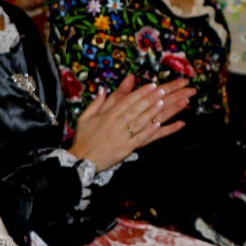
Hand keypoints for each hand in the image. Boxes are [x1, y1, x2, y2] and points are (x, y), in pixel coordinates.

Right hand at [68, 75, 192, 169]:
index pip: (126, 101)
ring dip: (151, 112)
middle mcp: (116, 124)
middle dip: (149, 99)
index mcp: (107, 116)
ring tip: (163, 103)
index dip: (139, 92)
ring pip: (139, 122)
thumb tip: (103, 88)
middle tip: (162, 90)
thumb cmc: (84, 138)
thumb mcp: (85, 117)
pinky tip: (159, 125)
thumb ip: (96, 103)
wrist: (82, 159)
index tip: (151, 85)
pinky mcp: (126, 148)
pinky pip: (139, 139)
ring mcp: (122, 137)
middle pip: (135, 109)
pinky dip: (149, 131)